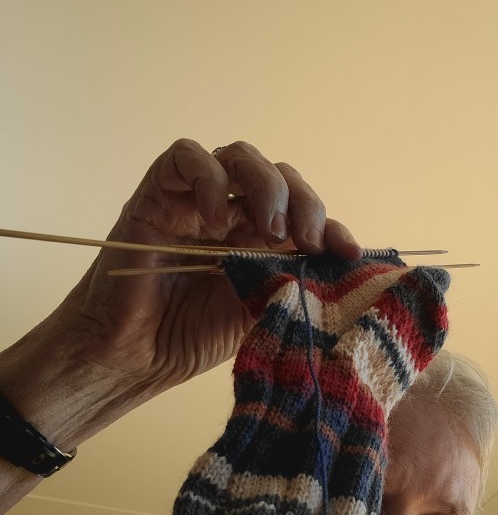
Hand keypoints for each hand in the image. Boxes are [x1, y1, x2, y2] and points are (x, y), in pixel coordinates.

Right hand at [0, 139, 361, 451]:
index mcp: (261, 239)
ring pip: (241, 157)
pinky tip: (218, 220)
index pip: (306, 212)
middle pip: (280, 176)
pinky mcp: (158, 192)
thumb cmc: (191, 338)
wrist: (133, 357)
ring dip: (266, 187)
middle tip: (306, 239)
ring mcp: (196, 199)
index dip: (332, 225)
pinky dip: (210, 179)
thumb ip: (295, 281)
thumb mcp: (261, 310)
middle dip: (304, 202)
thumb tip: (343, 265)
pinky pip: (187, 158)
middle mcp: (233, 213)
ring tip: (269, 229)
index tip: (348, 252)